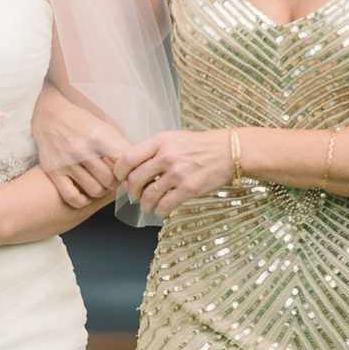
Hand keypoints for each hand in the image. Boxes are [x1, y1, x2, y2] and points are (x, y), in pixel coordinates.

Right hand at [30, 86, 126, 210]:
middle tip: (113, 179)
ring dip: (100, 191)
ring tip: (99, 184)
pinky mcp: (53, 171)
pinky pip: (73, 197)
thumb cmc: (82, 121)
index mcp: (99, 136)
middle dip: (115, 183)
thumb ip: (121, 146)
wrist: (50, 114)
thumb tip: (139, 165)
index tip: (127, 172)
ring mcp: (67, 162)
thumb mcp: (104, 126)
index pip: (124, 164)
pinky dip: (82, 200)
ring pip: (95, 191)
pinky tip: (84, 192)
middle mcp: (83, 150)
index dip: (129, 171)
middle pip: (111, 181)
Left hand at [116, 130, 232, 216]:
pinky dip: (159, 211)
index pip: (128, 158)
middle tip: (133, 195)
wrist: (229, 151)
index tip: (120, 178)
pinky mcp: (189, 188)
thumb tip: (134, 166)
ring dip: (144, 204)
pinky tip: (160, 210)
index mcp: (160, 141)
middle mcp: (166, 156)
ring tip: (146, 206)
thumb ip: (154, 149)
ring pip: (149, 195)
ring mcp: (177, 173)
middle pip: (135, 179)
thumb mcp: (174, 138)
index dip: (119, 172)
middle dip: (131, 191)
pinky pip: (166, 205)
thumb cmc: (200, 145)